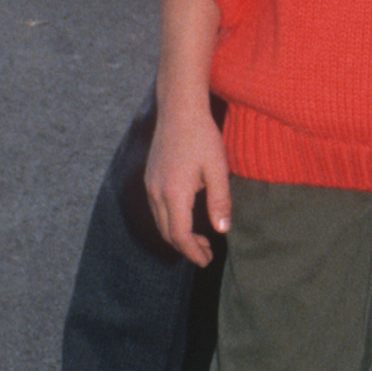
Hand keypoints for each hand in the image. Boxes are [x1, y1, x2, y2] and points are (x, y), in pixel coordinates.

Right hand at [145, 102, 230, 264]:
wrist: (179, 110)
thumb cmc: (202, 137)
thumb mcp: (217, 169)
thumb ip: (220, 201)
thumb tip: (222, 230)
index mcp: (174, 193)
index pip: (180, 235)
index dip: (193, 252)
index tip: (206, 260)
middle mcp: (156, 192)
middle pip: (167, 233)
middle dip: (186, 248)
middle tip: (206, 254)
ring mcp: (149, 185)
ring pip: (160, 222)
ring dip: (177, 236)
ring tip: (199, 240)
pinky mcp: (149, 177)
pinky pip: (157, 209)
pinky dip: (171, 221)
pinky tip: (186, 218)